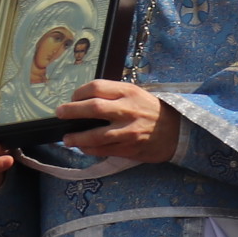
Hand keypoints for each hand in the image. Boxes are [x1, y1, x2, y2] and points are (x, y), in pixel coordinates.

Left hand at [50, 79, 178, 162]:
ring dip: (76, 137)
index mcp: (128, 92)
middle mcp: (127, 109)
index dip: (79, 92)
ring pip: (95, 134)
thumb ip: (113, 95)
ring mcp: (128, 130)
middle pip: (93, 107)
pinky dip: (89, 149)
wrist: (177, 131)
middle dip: (71, 110)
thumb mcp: (136, 94)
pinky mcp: (129, 148)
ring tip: (67, 138)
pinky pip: (103, 150)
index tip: (72, 98)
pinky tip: (82, 147)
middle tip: (60, 113)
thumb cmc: (151, 110)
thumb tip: (84, 100)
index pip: (97, 87)